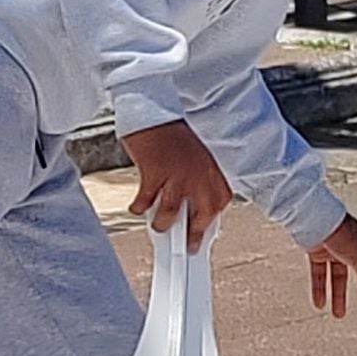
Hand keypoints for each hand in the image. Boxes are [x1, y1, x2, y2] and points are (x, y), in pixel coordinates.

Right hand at [120, 120, 233, 244]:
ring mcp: (178, 174)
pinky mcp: (155, 172)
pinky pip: (146, 200)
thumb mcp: (196, 156)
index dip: (210, 223)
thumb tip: (192, 209)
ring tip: (158, 226)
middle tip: (188, 246)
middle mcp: (200, 172)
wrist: (152, 109)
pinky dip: (140, 207)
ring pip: (172, 212)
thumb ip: (199, 180)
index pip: (219, 203)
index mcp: (212, 167)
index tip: (202, 237)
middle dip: (194, 233)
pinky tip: (137, 207)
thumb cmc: (172, 132)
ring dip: (163, 223)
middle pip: (203, 214)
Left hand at [308, 216, 356, 317]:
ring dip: (338, 295)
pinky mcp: (318, 250)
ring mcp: (336, 247)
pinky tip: (319, 305)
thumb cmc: (342, 233)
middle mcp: (355, 244)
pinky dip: (320, 288)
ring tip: (338, 315)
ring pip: (339, 276)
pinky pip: (321, 273)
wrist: (314, 218)